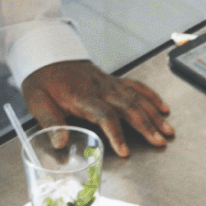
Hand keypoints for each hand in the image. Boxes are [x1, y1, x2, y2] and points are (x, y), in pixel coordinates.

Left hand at [22, 58, 174, 154]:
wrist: (47, 55)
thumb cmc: (43, 79)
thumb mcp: (38, 101)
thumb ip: (51, 123)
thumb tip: (60, 144)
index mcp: (82, 95)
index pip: (104, 114)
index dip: (116, 133)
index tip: (124, 151)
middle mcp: (100, 88)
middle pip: (128, 106)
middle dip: (147, 125)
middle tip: (159, 141)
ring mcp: (109, 83)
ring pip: (137, 98)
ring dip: (154, 115)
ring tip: (168, 131)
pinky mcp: (113, 81)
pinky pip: (136, 87)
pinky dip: (152, 97)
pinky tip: (163, 108)